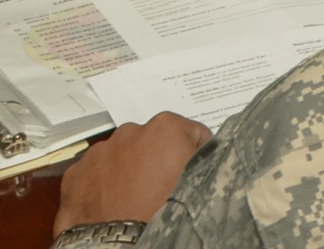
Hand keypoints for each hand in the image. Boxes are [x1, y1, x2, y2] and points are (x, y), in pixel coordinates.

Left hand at [56, 116, 210, 231]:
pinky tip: (110, 204)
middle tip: (160, 188)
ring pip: (119, 156)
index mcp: (166, 127)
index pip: (190, 133)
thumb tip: (208, 153)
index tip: (191, 173)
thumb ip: (205, 158)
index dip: (194, 154)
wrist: (117, 244)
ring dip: (127, 171)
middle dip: (156, 159)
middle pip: (150, 142)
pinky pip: (94, 174)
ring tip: (132, 199)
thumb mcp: (201, 180)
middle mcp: (130, 131)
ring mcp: (98, 152)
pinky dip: (101, 185)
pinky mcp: (74, 174)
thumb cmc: (163, 210)